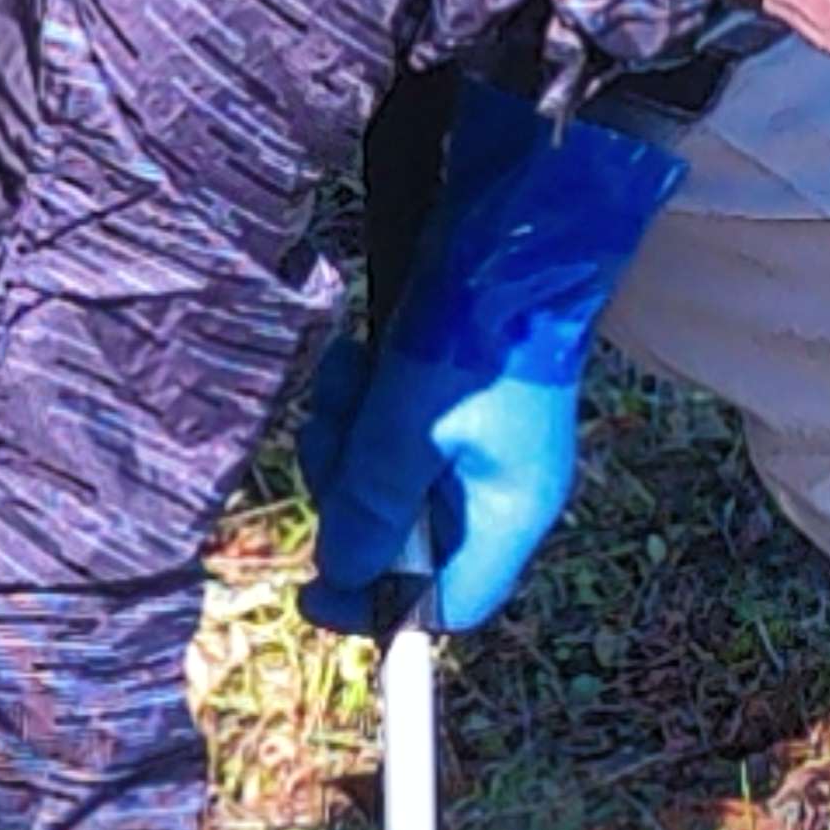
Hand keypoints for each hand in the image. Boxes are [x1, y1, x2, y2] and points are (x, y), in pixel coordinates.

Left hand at [291, 95, 687, 636]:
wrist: (517, 221)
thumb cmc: (479, 322)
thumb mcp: (411, 420)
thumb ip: (373, 502)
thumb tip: (343, 574)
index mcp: (508, 510)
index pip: (450, 603)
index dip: (380, 609)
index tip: (312, 596)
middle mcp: (493, 486)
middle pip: (399, 541)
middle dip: (349, 494)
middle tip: (335, 437)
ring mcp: (471, 440)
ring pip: (380, 479)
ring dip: (346, 435)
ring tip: (349, 378)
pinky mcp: (445, 397)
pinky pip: (384, 428)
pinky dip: (359, 400)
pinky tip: (357, 356)